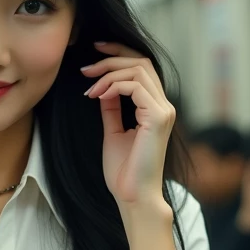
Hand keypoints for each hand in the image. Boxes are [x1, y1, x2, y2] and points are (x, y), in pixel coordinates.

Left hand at [82, 42, 175, 213]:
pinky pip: (134, 86)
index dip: (119, 54)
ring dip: (108, 73)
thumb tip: (103, 87)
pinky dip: (112, 85)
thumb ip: (112, 108)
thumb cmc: (124, 172)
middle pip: (141, 62)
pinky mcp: (158, 118)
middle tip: (84, 68)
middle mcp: (164, 106)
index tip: (94, 52)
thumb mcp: (114, 131)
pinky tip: (96, 96)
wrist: (132, 197)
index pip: (142, 67)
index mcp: (156, 108)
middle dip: (110, 59)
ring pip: (138, 70)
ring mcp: (164, 111)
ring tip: (89, 87)